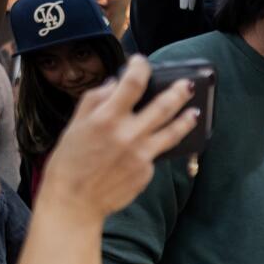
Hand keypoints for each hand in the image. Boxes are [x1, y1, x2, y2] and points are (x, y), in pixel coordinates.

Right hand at [41, 58, 199, 219]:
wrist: (74, 202)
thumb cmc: (68, 163)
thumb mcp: (74, 126)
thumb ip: (94, 101)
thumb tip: (115, 84)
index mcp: (106, 119)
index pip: (132, 84)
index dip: (140, 68)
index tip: (142, 62)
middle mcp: (128, 135)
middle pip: (163, 106)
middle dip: (178, 92)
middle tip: (188, 84)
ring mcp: (142, 154)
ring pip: (172, 132)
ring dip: (186, 120)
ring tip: (194, 113)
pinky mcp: (148, 172)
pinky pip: (155, 154)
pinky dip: (154, 147)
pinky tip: (153, 146)